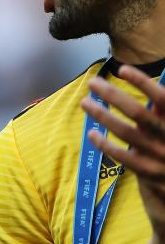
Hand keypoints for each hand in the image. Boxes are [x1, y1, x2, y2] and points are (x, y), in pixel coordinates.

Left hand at [81, 65, 164, 243]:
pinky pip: (123, 158)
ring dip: (103, 115)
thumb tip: (149, 87)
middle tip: (92, 82)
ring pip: (127, 133)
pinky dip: (106, 145)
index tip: (122, 69)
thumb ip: (161, 114)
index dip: (143, 82)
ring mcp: (160, 157)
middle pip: (139, 112)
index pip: (163, 98)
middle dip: (113, 95)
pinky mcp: (149, 174)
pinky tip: (92, 135)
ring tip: (85, 102)